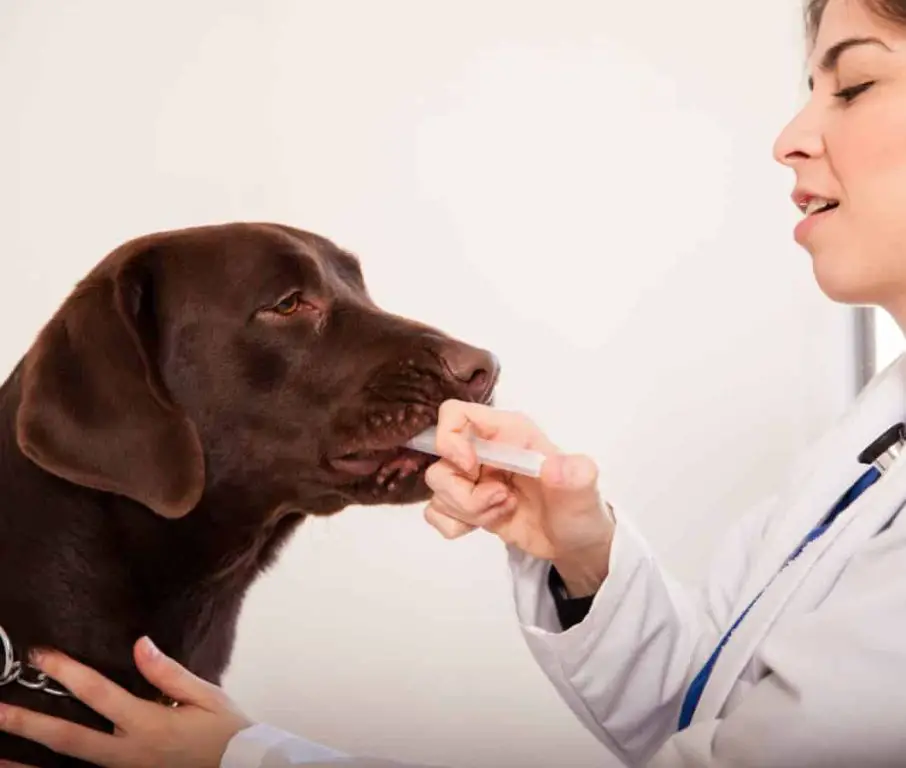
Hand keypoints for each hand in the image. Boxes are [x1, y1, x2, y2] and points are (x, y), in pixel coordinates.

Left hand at [0, 637, 252, 767]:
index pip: (99, 693)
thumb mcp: (206, 695)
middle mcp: (129, 752)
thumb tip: (140, 645)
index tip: (41, 655)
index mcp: (149, 723)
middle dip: (28, 723)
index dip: (67, 672)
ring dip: (27, 763)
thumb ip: (168, 672)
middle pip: (68, 739)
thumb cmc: (226, 731)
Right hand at [423, 400, 614, 595]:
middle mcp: (484, 450)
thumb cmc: (579, 509)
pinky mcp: (465, 504)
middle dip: (466, 494)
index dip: (451, 441)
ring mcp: (472, 478)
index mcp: (508, 432)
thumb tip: (555, 466)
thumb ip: (577, 476)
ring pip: (438, 490)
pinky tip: (486, 524)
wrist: (574, 543)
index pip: (455, 414)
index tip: (471, 469)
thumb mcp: (584, 493)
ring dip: (468, 510)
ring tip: (504, 510)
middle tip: (503, 500)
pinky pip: (436, 512)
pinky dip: (456, 525)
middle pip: (441, 462)